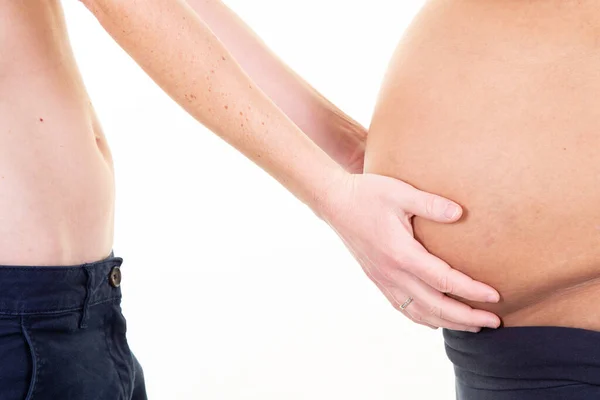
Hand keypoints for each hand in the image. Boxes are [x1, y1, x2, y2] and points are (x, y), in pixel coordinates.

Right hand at [319, 172, 500, 331]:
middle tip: (494, 322)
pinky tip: (437, 319)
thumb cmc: (367, 194)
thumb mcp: (400, 192)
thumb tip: (460, 213)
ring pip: (419, 313)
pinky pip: (403, 308)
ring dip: (448, 322)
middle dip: (466, 317)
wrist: (335, 203)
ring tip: (472, 326)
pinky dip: (424, 318)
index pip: (444, 281)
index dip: (472, 292)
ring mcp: (383, 280)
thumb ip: (431, 204)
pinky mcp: (378, 280)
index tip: (496, 297)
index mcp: (401, 254)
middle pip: (435, 307)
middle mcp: (392, 274)